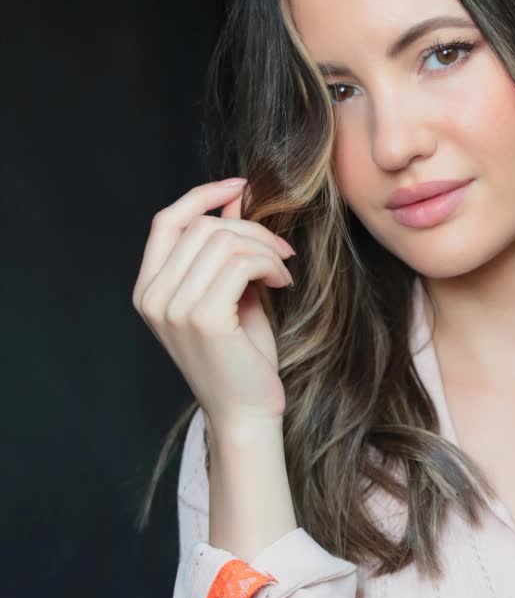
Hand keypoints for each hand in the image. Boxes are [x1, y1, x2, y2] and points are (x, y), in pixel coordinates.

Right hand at [132, 177, 295, 430]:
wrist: (245, 411)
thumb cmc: (240, 357)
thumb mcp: (229, 292)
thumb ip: (225, 248)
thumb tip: (235, 196)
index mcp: (148, 289)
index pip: (166, 221)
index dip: (202, 195)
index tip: (240, 187)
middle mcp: (153, 296)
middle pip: (203, 227)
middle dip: (251, 230)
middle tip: (282, 253)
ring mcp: (173, 308)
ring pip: (224, 241)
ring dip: (265, 249)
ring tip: (281, 272)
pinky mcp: (202, 318)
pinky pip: (240, 263)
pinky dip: (268, 264)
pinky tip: (280, 283)